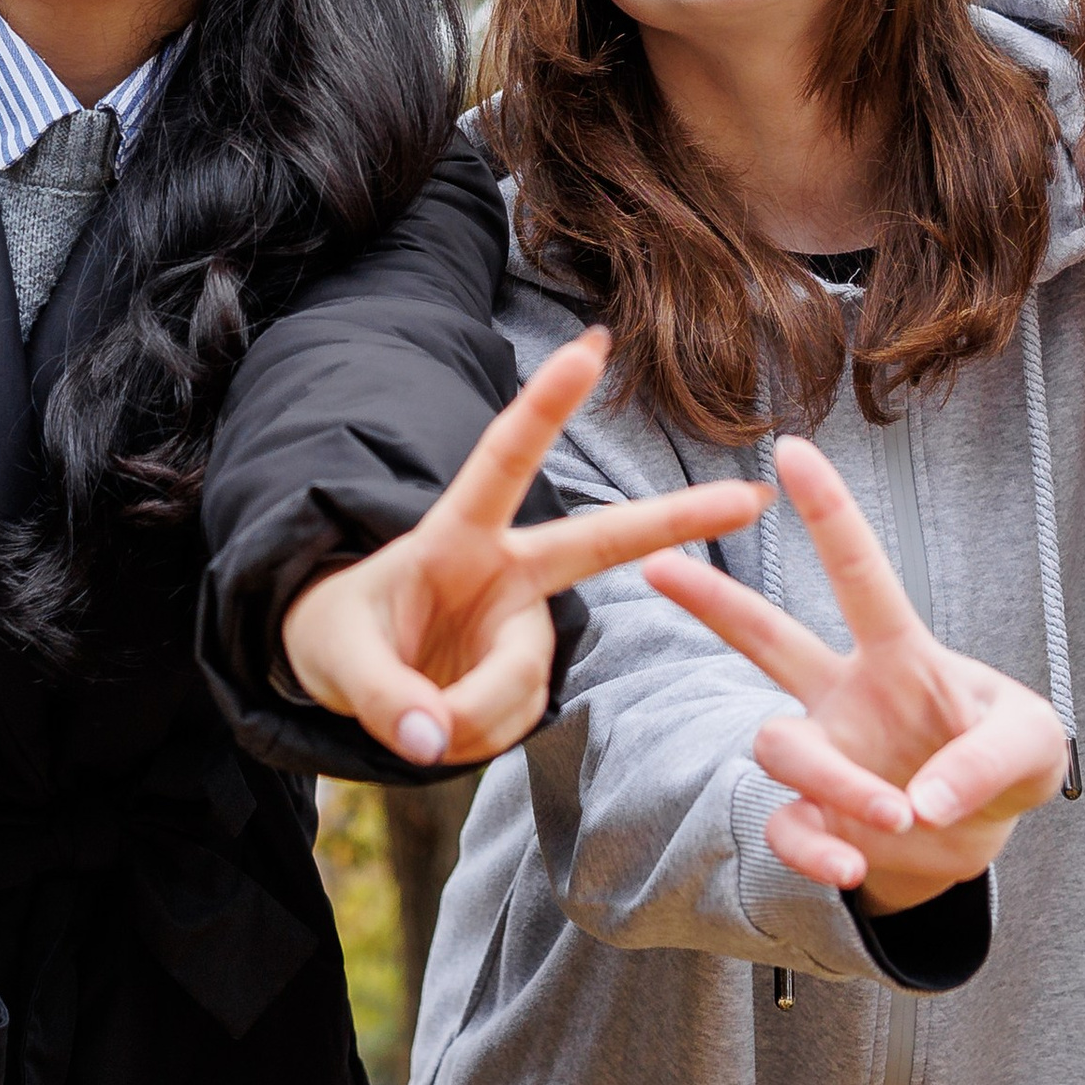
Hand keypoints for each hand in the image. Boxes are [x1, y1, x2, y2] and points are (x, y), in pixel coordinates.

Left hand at [279, 327, 767, 767]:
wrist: (345, 676)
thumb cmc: (338, 636)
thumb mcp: (333, 655)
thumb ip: (380, 696)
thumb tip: (431, 738)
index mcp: (454, 536)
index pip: (501, 461)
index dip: (545, 406)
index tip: (592, 344)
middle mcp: (503, 573)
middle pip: (597, 543)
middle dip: (675, 518)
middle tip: (752, 494)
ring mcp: (521, 628)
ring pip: (520, 684)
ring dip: (464, 717)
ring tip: (410, 716)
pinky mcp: (524, 681)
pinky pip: (510, 724)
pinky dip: (466, 740)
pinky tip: (437, 728)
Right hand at [646, 435, 1066, 914]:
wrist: (978, 837)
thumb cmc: (1006, 761)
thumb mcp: (1033, 748)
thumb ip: (989, 761)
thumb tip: (921, 803)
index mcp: (901, 655)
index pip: (860, 573)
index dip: (828, 512)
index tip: (791, 451)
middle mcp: (846, 694)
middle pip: (764, 637)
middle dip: (708, 600)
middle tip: (654, 562)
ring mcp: (825, 756)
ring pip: (781, 747)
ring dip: (837, 782)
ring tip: (900, 815)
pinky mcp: (818, 818)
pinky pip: (788, 829)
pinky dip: (815, 851)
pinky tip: (851, 867)